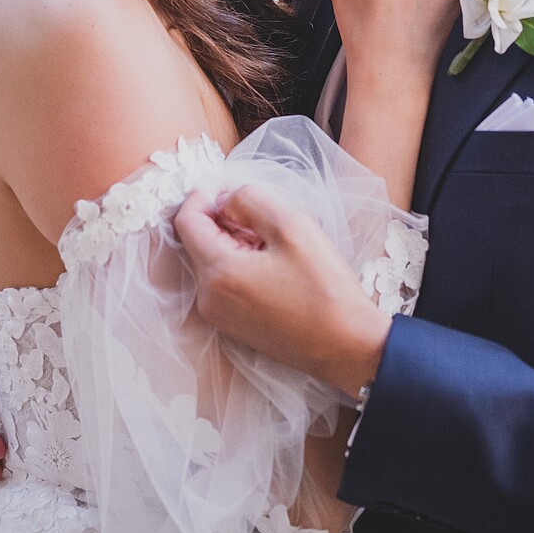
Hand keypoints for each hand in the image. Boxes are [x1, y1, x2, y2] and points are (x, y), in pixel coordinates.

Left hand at [173, 184, 390, 396]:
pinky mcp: (233, 326)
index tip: (231, 187)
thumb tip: (224, 199)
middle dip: (224, 220)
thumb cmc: (324, 288)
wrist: (347, 345)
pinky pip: (223, 283)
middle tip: (265, 219)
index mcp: (218, 273)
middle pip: (198, 240)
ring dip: (234, 243)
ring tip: (274, 245)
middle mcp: (208, 299)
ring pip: (211, 261)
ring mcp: (219, 317)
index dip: (204, 195)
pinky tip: (273, 267)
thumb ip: (250, 201)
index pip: (186, 220)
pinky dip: (239, 265)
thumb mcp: (292, 226)